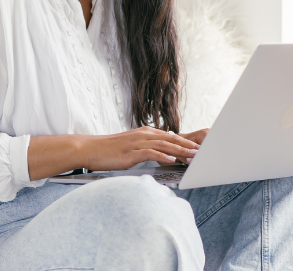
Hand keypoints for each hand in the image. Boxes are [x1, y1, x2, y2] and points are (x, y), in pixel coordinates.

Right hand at [80, 126, 201, 171]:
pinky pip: (149, 153)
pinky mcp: (130, 153)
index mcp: (144, 133)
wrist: (89, 149)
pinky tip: (172, 160)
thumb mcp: (131, 146)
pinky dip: (162, 156)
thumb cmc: (109, 150)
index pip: (170, 136)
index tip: (198, 148)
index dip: (185, 142)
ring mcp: (136, 143)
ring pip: (163, 145)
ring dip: (180, 151)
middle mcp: (143, 135)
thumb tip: (162, 153)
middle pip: (171, 139)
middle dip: (188, 146)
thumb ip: (146, 147)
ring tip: (193, 156)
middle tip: (202, 152)